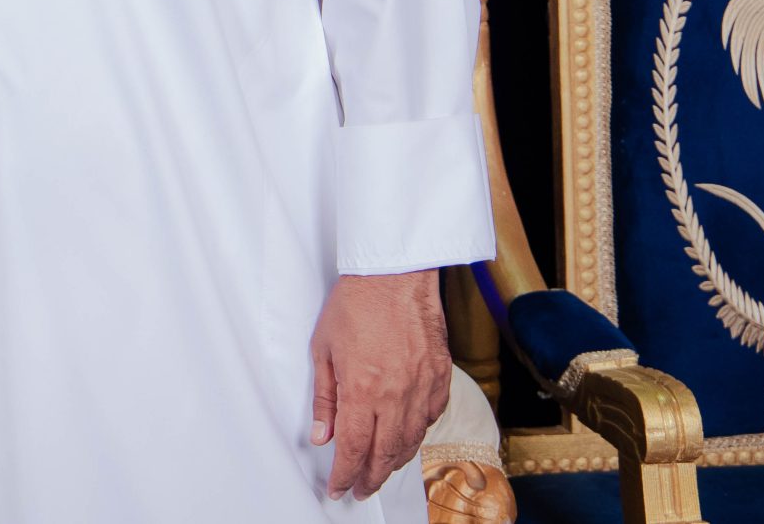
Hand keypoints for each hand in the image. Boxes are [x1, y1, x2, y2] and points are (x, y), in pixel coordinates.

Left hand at [309, 268, 450, 499]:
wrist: (395, 275)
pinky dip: (416, 435)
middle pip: (384, 454)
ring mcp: (421, 388)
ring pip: (410, 441)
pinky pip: (430, 419)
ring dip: (394, 462)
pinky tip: (406, 438)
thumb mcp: (323, 349)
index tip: (338, 488)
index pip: (353, 448)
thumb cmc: (356, 304)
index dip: (344, 475)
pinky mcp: (440, 378)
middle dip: (370, 477)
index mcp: (361, 390)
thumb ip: (325, 398)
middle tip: (360, 488)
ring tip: (380, 470)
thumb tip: (322, 436)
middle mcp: (395, 396)